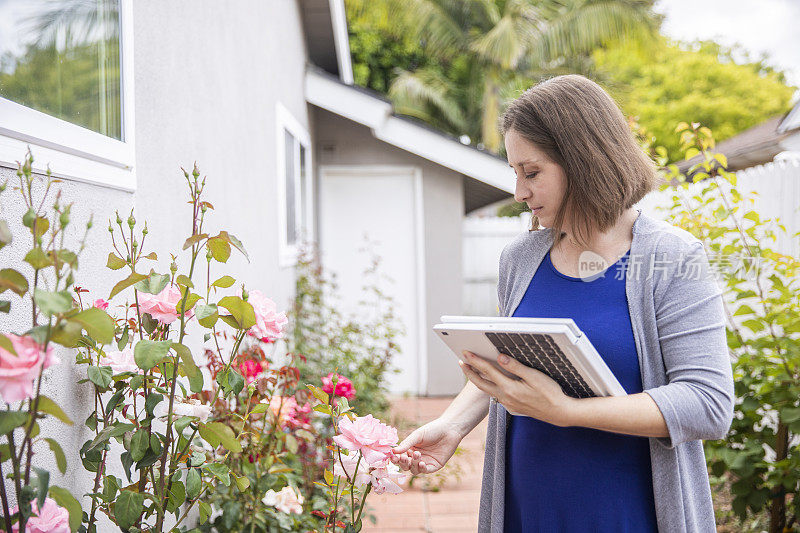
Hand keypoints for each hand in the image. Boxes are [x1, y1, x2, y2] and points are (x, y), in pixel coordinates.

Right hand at [390, 418, 462, 474]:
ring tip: (417, 455)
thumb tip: (393, 451)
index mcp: (411, 449)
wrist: (449, 429)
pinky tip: (422, 463)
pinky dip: (422, 469)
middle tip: (403, 457)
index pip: (400, 458)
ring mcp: (426, 462)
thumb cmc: (432, 430)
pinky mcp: (435, 466)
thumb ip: (406, 444)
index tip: (393, 456)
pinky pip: (426, 471)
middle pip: (406, 466)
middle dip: (403, 463)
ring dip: (413, 464)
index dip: (396, 459)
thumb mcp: (417, 435)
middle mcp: (417, 457)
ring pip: (414, 470)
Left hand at [459, 350, 574, 425]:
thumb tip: (499, 357)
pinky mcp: (513, 408)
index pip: (487, 371)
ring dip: (478, 380)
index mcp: (509, 388)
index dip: (475, 361)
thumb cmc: (550, 393)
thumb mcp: (534, 376)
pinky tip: (491, 383)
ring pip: (488, 391)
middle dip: (469, 372)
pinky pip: (496, 396)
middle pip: (481, 384)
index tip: (465, 353)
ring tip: (472, 370)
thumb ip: (515, 366)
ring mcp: (508, 404)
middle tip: (461, 362)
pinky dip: (489, 387)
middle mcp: (506, 398)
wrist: (560, 413)